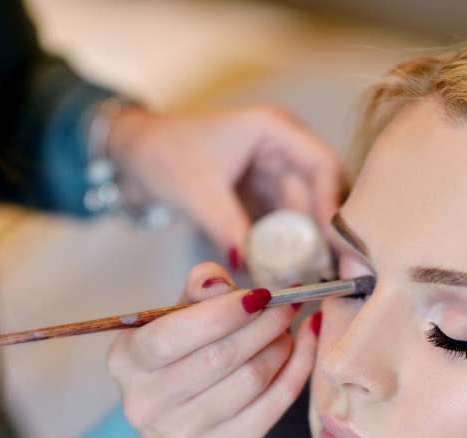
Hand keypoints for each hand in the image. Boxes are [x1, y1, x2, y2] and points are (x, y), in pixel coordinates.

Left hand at [107, 105, 342, 263]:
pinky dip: (285, 246)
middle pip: (319, 192)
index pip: (322, 165)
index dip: (332, 204)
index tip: (333, 245)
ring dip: (304, 244)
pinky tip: (288, 272)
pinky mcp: (262, 192)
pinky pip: (284, 222)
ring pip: (304, 212)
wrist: (133, 155)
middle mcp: (282, 147)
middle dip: (321, 232)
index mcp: (272, 129)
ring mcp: (274, 170)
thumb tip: (254, 268)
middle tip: (325, 272)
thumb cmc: (163, 155)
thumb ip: (228, 228)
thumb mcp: (197, 192)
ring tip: (308, 279)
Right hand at [107, 262, 319, 437]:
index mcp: (127, 361)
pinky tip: (305, 346)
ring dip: (281, 346)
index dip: (222, 313)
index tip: (259, 294)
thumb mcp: (177, 314)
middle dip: (263, 324)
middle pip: (219, 357)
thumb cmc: (181, 351)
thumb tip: (217, 283)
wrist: (181, 414)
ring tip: (287, 327)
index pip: (170, 336)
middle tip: (287, 305)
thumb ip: (197, 290)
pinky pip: (274, 405)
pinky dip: (297, 370)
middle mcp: (148, 402)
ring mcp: (185, 431)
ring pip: (251, 379)